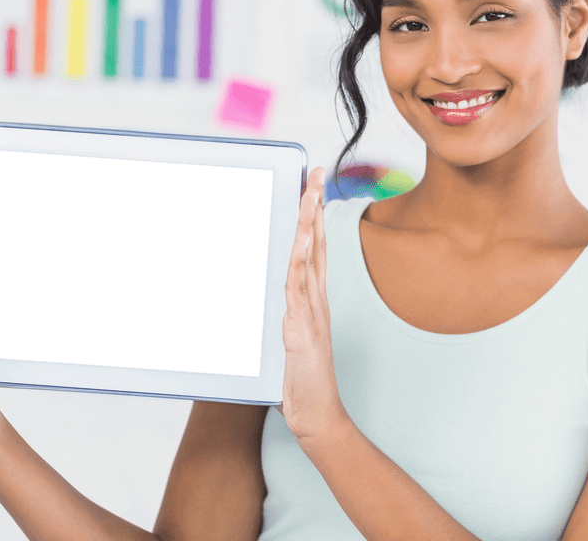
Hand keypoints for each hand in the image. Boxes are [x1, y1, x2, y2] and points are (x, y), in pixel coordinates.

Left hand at [278, 167, 349, 450]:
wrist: (316, 414)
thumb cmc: (301, 379)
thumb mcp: (289, 337)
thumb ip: (283, 314)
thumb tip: (269, 298)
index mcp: (313, 299)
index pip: (316, 248)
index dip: (315, 216)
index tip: (314, 186)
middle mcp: (315, 299)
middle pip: (317, 244)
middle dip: (316, 207)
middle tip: (317, 173)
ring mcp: (311, 312)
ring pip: (310, 259)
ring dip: (310, 225)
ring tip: (311, 194)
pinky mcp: (302, 329)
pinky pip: (300, 289)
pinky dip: (301, 262)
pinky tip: (302, 242)